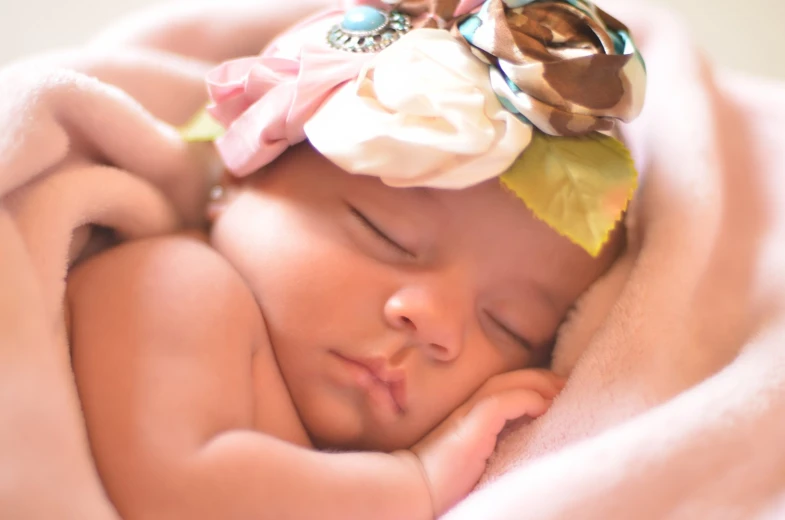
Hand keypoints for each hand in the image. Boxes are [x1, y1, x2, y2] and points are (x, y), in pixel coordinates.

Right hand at [398, 369, 564, 517]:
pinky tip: (542, 406)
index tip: (557, 391)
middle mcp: (467, 409)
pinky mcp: (468, 428)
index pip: (503, 388)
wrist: (414, 490)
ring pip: (503, 384)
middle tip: (567, 384)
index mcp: (469, 416)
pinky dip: (524, 399)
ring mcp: (466, 416)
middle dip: (540, 378)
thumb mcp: (475, 458)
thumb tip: (526, 439)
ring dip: (536, 383)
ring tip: (561, 390)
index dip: (530, 384)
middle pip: (506, 379)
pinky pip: (499, 403)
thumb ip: (494, 443)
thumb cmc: (442, 482)